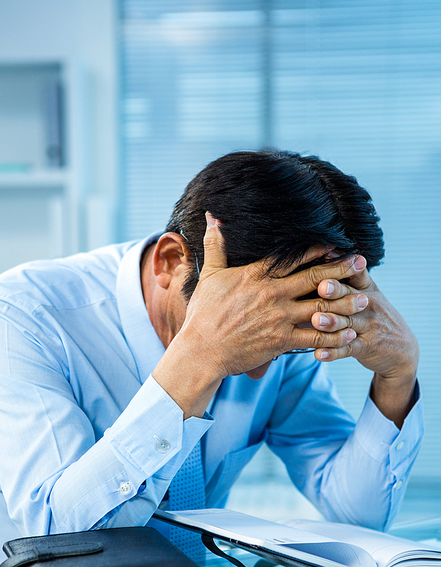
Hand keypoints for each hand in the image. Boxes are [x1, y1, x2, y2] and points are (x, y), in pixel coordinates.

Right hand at [177, 215, 369, 379]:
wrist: (201, 350)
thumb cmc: (203, 314)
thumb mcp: (209, 274)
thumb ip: (215, 244)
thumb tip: (212, 216)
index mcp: (256, 275)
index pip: (293, 257)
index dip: (317, 249)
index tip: (336, 244)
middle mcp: (272, 293)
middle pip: (315, 278)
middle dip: (341, 269)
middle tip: (363, 262)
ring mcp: (278, 317)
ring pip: (321, 307)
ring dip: (345, 303)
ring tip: (365, 299)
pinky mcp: (281, 341)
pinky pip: (315, 337)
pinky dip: (334, 335)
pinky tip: (350, 332)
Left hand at [311, 266, 418, 425]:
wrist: (402, 348)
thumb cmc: (374, 315)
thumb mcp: (368, 292)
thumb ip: (350, 276)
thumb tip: (325, 252)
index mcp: (365, 288)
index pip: (355, 273)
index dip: (343, 266)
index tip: (329, 256)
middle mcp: (367, 305)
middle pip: (349, 296)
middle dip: (335, 292)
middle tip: (321, 287)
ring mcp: (368, 327)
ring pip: (346, 323)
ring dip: (331, 322)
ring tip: (317, 321)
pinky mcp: (365, 347)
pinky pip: (346, 350)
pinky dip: (332, 352)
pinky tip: (319, 354)